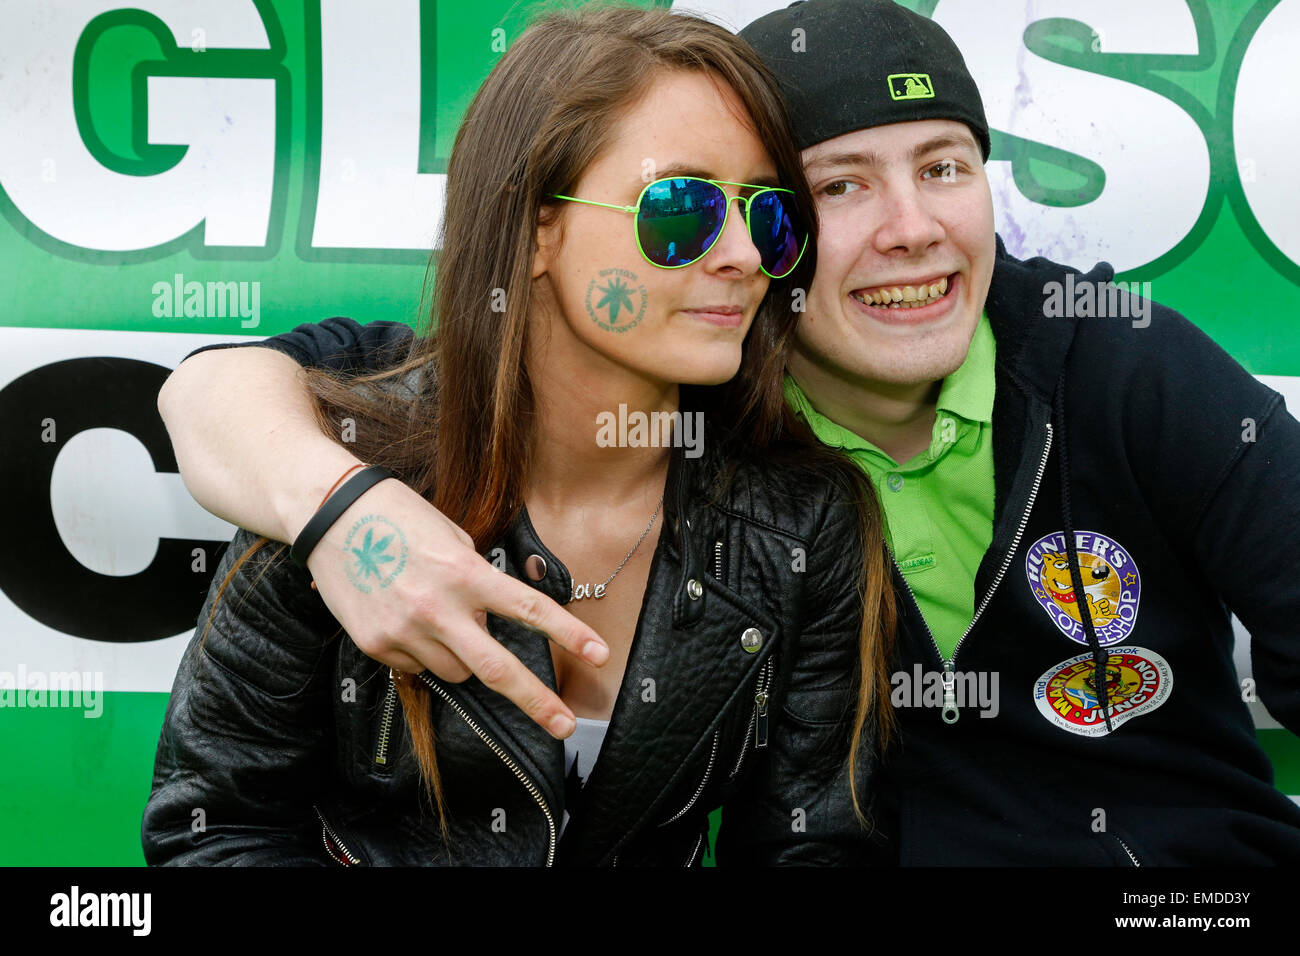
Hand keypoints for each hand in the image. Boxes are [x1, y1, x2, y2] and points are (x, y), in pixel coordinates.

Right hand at [304, 477, 606, 738]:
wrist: (329, 515)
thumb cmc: (396, 516)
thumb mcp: (451, 535)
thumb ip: (476, 576)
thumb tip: (492, 611)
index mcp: (465, 572)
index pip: (529, 610)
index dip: (569, 634)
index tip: (599, 653)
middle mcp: (438, 607)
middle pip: (497, 668)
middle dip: (536, 701)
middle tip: (563, 724)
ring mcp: (405, 631)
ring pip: (456, 672)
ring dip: (462, 657)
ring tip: (440, 619)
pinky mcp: (377, 645)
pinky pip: (417, 667)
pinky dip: (423, 653)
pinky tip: (406, 619)